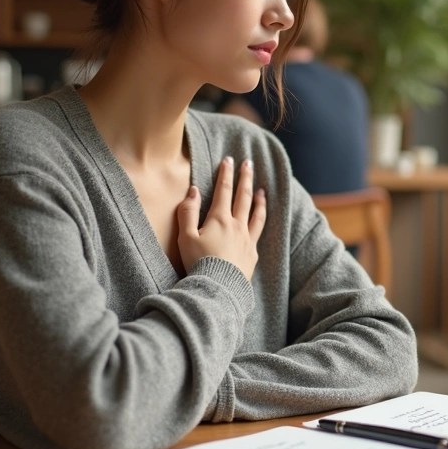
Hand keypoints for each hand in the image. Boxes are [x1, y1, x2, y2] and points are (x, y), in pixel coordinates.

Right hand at [176, 157, 266, 279]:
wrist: (217, 288)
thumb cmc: (198, 263)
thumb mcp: (185, 237)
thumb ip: (188, 212)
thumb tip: (193, 191)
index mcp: (219, 219)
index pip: (224, 190)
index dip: (226, 173)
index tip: (229, 160)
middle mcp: (236, 225)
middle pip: (243, 197)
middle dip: (245, 178)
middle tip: (249, 164)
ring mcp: (247, 239)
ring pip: (256, 214)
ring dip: (259, 200)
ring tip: (262, 190)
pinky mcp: (252, 254)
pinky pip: (258, 233)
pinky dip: (260, 222)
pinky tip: (260, 221)